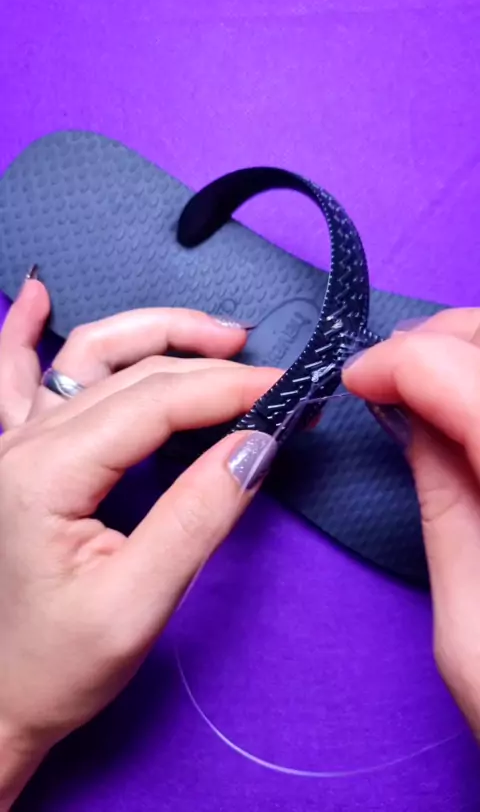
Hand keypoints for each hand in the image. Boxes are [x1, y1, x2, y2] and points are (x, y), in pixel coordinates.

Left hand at [0, 277, 279, 807]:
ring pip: (88, 356)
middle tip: (276, 375)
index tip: (292, 391)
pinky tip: (37, 295)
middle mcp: (21, 443)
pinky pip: (13, 374)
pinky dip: (23, 331)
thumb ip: (197, 517)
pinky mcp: (14, 455)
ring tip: (218, 335)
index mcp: (46, 474)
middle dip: (213, 364)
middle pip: (133, 372)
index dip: (232, 389)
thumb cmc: (56, 667)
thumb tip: (258, 444)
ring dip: (154, 332)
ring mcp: (10, 442)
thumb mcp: (137, 605)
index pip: (157, 402)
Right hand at [343, 308, 479, 739]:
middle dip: (444, 335)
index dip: (400, 363)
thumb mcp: (471, 632)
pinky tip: (473, 404)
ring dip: (475, 348)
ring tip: (432, 375)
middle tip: (392, 369)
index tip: (356, 381)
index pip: (468, 380)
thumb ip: (445, 503)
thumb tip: (412, 417)